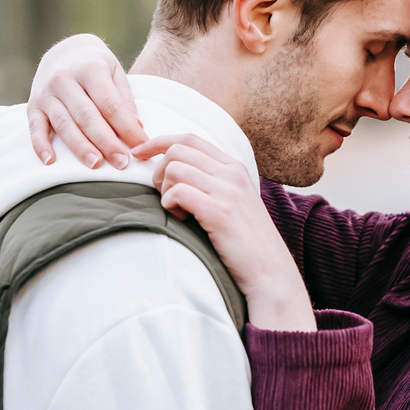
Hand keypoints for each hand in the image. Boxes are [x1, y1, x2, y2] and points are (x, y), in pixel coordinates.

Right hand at [27, 34, 144, 169]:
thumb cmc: (95, 65)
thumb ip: (124, 99)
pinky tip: (51, 161)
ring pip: (64, 124)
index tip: (140, 146)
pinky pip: (35, 127)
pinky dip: (40, 145)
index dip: (127, 127)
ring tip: (95, 165)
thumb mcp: (114, 71)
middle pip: (87, 116)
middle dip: (105, 141)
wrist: (63, 50)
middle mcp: (64, 79)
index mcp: (90, 68)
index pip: (110, 104)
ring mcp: (46, 92)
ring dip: (79, 147)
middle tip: (121, 162)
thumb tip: (137, 128)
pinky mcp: (33, 105)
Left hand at [140, 133, 315, 331]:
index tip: (140, 154)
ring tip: (178, 211)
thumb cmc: (246, 241)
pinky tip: (181, 219)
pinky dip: (169, 205)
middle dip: (159, 171)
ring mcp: (227, 190)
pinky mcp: (219, 211)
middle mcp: (232, 173)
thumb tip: (172, 170)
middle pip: (178, 150)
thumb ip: (212, 182)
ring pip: (174, 168)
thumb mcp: (234, 201)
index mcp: (234, 167)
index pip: (190, 139)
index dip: (159, 142)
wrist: (270, 271)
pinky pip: (178, 192)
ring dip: (165, 190)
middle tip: (165, 196)